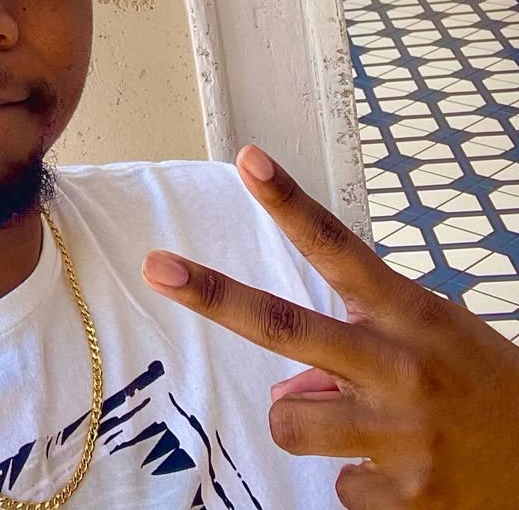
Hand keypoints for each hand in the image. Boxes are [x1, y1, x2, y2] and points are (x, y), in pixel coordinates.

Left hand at [142, 147, 518, 507]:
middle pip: (285, 326)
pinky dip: (361, 480)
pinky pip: (338, 487)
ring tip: (363, 426)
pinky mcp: (405, 498)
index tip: (247, 159)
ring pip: (291, 420)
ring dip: (307, 421)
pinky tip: (405, 473)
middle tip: (157, 266)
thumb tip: (291, 392)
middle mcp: (399, 368)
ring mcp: (399, 436)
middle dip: (214, 294)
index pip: (338, 247)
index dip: (289, 203)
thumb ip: (358, 346)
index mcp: (410, 315)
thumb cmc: (478, 387)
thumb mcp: (431, 341)